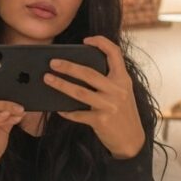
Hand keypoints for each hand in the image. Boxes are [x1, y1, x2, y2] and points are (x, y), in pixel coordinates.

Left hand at [44, 35, 144, 159]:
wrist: (132, 140)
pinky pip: (78, 114)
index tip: (86, 40)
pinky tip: (58, 108)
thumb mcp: (123, 92)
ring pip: (79, 92)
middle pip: (89, 73)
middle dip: (68, 66)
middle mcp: (117, 90)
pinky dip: (66, 111)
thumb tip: (80, 70)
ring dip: (61, 85)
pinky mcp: (101, 120)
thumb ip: (109, 81)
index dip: (101, 42)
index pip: (115, 53)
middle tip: (53, 62)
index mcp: (123, 79)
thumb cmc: (123, 113)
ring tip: (48, 79)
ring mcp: (109, 105)